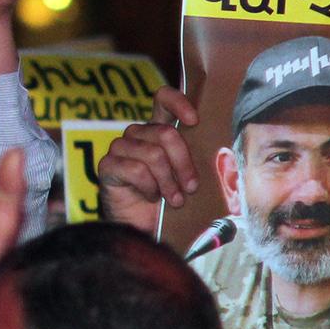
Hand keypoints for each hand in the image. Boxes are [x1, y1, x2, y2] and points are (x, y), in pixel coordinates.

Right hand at [95, 87, 201, 232]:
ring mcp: (120, 148)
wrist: (145, 229)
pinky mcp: (107, 165)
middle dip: (184, 163)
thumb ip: (196, 159)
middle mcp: (137, 134)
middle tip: (190, 187)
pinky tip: (150, 197)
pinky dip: (149, 188)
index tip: (194, 120)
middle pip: (165, 133)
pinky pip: (135, 169)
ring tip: (174, 199)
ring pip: (153, 154)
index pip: (163, 98)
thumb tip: (222, 151)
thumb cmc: (169, 201)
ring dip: (168, 181)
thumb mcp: (188, 176)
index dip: (178, 103)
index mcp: (158, 129)